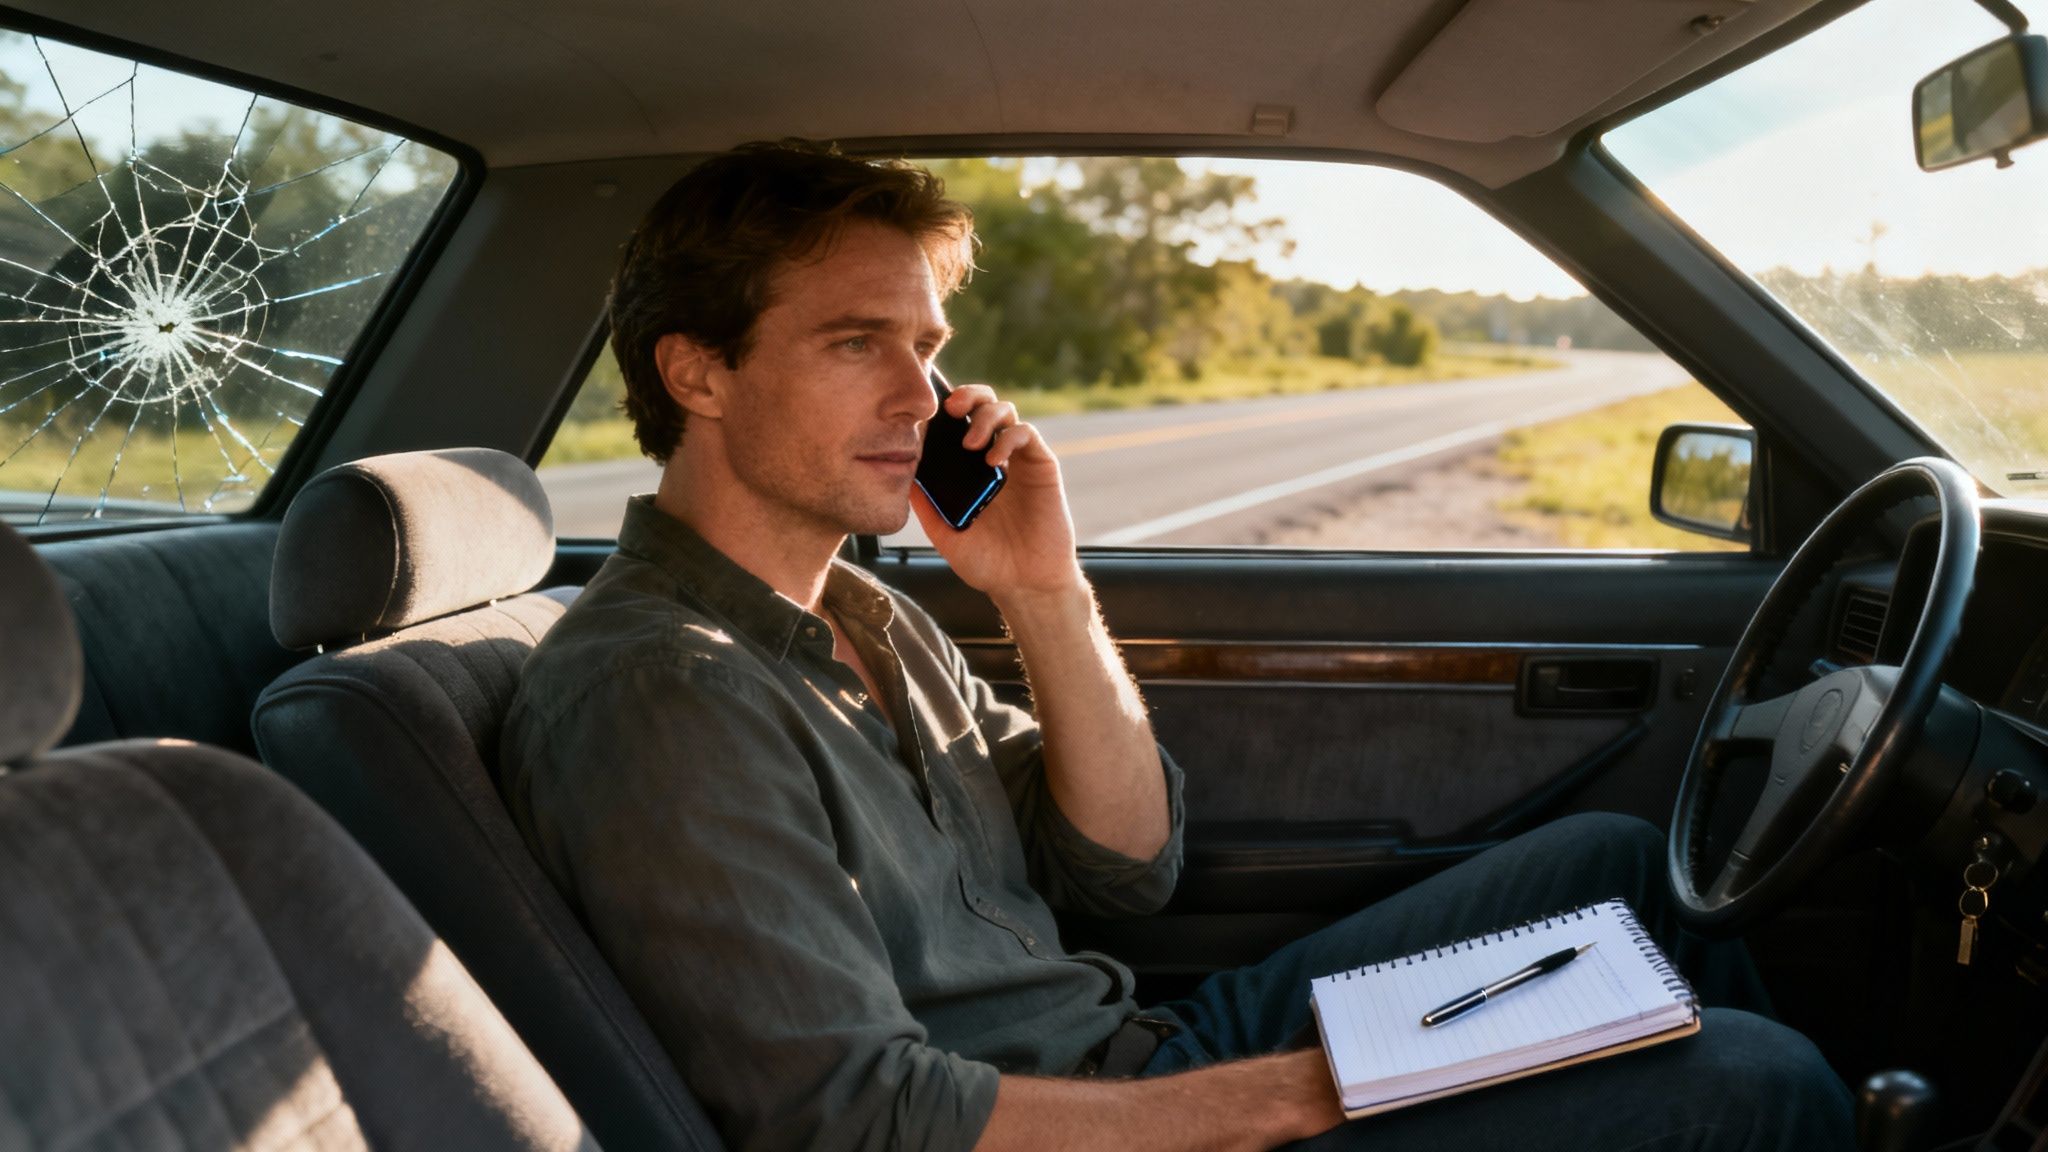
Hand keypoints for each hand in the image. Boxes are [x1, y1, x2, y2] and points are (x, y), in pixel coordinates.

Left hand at [912, 383, 1083, 600]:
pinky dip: (1008, 438)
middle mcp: (992, 456)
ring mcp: (1018, 459)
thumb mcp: (943, 531)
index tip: (924, 414)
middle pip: (982, 403)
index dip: (941, 410)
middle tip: (951, 408)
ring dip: (985, 416)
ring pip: (1005, 410)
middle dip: (966, 396)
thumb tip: (899, 470)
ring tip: (971, 442)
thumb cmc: (986, 561)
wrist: (1023, 583)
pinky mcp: (1041, 465)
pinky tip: (993, 461)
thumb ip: (924, 501)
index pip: (956, 422)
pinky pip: (1026, 434)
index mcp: (968, 468)